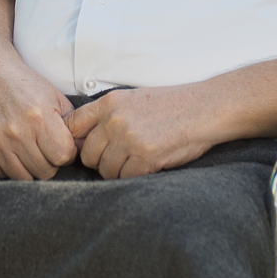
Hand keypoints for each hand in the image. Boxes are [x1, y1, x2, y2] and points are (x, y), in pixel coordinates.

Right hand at [0, 55, 79, 180]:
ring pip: (24, 178)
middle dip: (49, 162)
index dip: (66, 153)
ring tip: (30, 150)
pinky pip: (3, 174)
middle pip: (45, 172)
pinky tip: (12, 149)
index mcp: (39, 117)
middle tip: (44, 147)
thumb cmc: (25, 86)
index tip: (61, 145)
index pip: (63, 156)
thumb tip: (85, 149)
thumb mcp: (55, 98)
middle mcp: (17, 132)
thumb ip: (73, 125)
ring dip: (30, 168)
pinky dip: (11, 167)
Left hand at [64, 85, 218, 179]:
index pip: (72, 126)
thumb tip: (81, 141)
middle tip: (121, 159)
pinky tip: (150, 166)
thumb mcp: (132, 99)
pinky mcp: (145, 156)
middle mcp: (114, 120)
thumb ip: (107, 116)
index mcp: (108, 103)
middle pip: (88, 155)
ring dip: (120, 171)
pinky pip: (126, 178)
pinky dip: (136, 177)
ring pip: (106, 170)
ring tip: (138, 161)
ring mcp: (129, 138)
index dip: (76, 142)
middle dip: (101, 161)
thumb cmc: (170, 105)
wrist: (204, 108)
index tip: (88, 149)